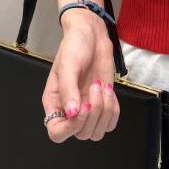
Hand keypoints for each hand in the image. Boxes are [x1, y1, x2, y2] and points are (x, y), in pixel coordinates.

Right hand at [42, 8, 119, 142]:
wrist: (92, 34)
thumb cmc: (74, 47)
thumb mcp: (68, 65)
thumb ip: (68, 89)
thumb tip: (71, 113)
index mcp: (55, 103)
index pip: (57, 133)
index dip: (72, 127)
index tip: (83, 106)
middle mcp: (70, 110)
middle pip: (82, 134)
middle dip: (94, 114)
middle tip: (94, 86)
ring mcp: (88, 108)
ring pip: (97, 131)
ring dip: (105, 112)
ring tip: (101, 87)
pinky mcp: (103, 102)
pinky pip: (110, 122)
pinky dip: (114, 110)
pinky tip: (109, 91)